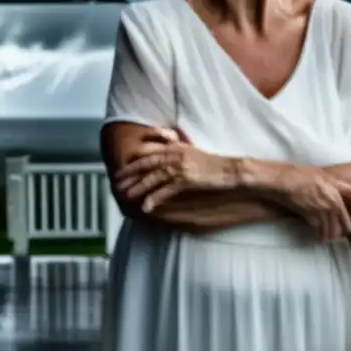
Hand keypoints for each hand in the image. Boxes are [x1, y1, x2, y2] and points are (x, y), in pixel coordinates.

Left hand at [113, 127, 235, 212]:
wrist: (233, 171)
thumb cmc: (216, 164)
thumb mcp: (195, 152)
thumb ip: (179, 146)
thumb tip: (168, 143)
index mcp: (177, 147)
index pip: (150, 152)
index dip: (134, 160)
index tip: (122, 167)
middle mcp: (176, 154)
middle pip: (147, 164)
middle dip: (130, 173)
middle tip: (117, 182)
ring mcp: (181, 166)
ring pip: (153, 177)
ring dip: (138, 187)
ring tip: (126, 196)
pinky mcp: (187, 179)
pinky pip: (165, 190)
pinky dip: (154, 199)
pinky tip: (146, 207)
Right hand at [275, 167, 350, 241]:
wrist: (283, 180)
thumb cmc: (297, 174)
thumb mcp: (319, 174)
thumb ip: (330, 184)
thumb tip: (335, 194)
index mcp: (335, 184)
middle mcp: (332, 198)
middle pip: (345, 219)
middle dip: (345, 229)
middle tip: (343, 233)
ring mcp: (323, 209)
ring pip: (334, 229)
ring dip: (332, 235)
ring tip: (330, 238)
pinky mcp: (312, 217)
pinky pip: (320, 230)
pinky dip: (320, 234)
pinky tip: (319, 236)